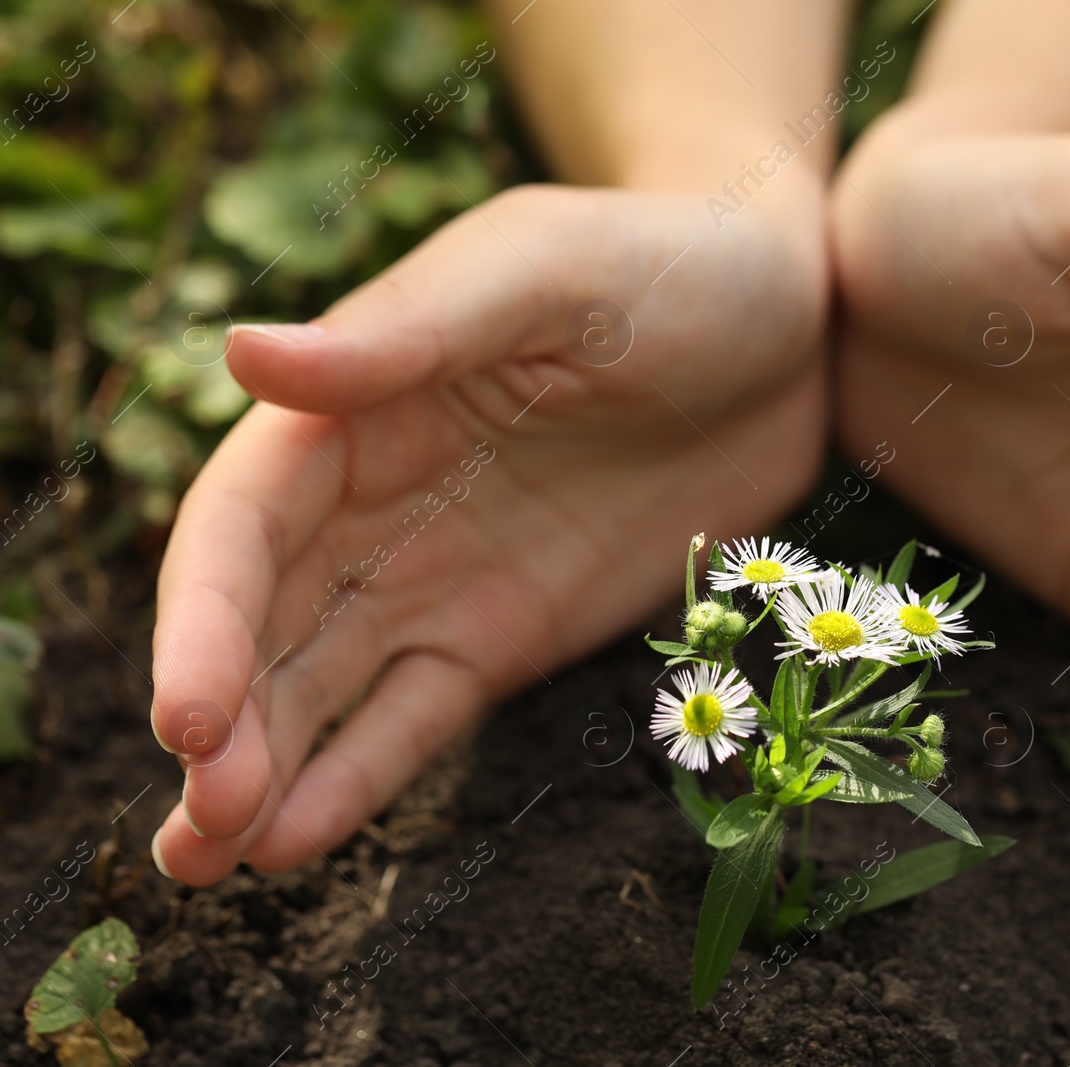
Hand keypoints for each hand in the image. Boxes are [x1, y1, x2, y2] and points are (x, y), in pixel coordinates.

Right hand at [151, 185, 827, 883]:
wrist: (789, 324)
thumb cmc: (665, 264)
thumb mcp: (546, 274)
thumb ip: (411, 329)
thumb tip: (244, 358)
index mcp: (358, 408)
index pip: (242, 524)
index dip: (201, 619)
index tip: (186, 716)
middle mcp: (375, 505)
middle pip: (263, 623)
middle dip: (220, 725)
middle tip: (196, 827)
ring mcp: (439, 580)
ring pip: (321, 687)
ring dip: (258, 773)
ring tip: (204, 865)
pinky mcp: (508, 636)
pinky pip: (417, 716)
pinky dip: (359, 776)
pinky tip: (298, 841)